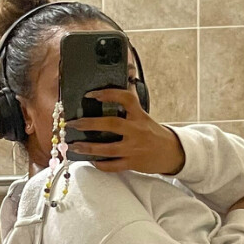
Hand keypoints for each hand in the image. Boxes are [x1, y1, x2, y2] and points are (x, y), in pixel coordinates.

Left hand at [64, 88, 184, 174]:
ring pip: (108, 149)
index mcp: (139, 115)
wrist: (171, 153)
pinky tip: (91, 160)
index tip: (90, 95)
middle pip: (111, 124)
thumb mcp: (144, 116)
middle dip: (88, 124)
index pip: (125, 98)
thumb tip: (124, 78)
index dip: (108, 94)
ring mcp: (135, 148)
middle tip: (72, 124)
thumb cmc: (153, 132)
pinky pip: (113, 166)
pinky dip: (100, 164)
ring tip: (74, 146)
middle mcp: (137, 130)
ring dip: (88, 148)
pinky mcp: (133, 163)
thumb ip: (130, 104)